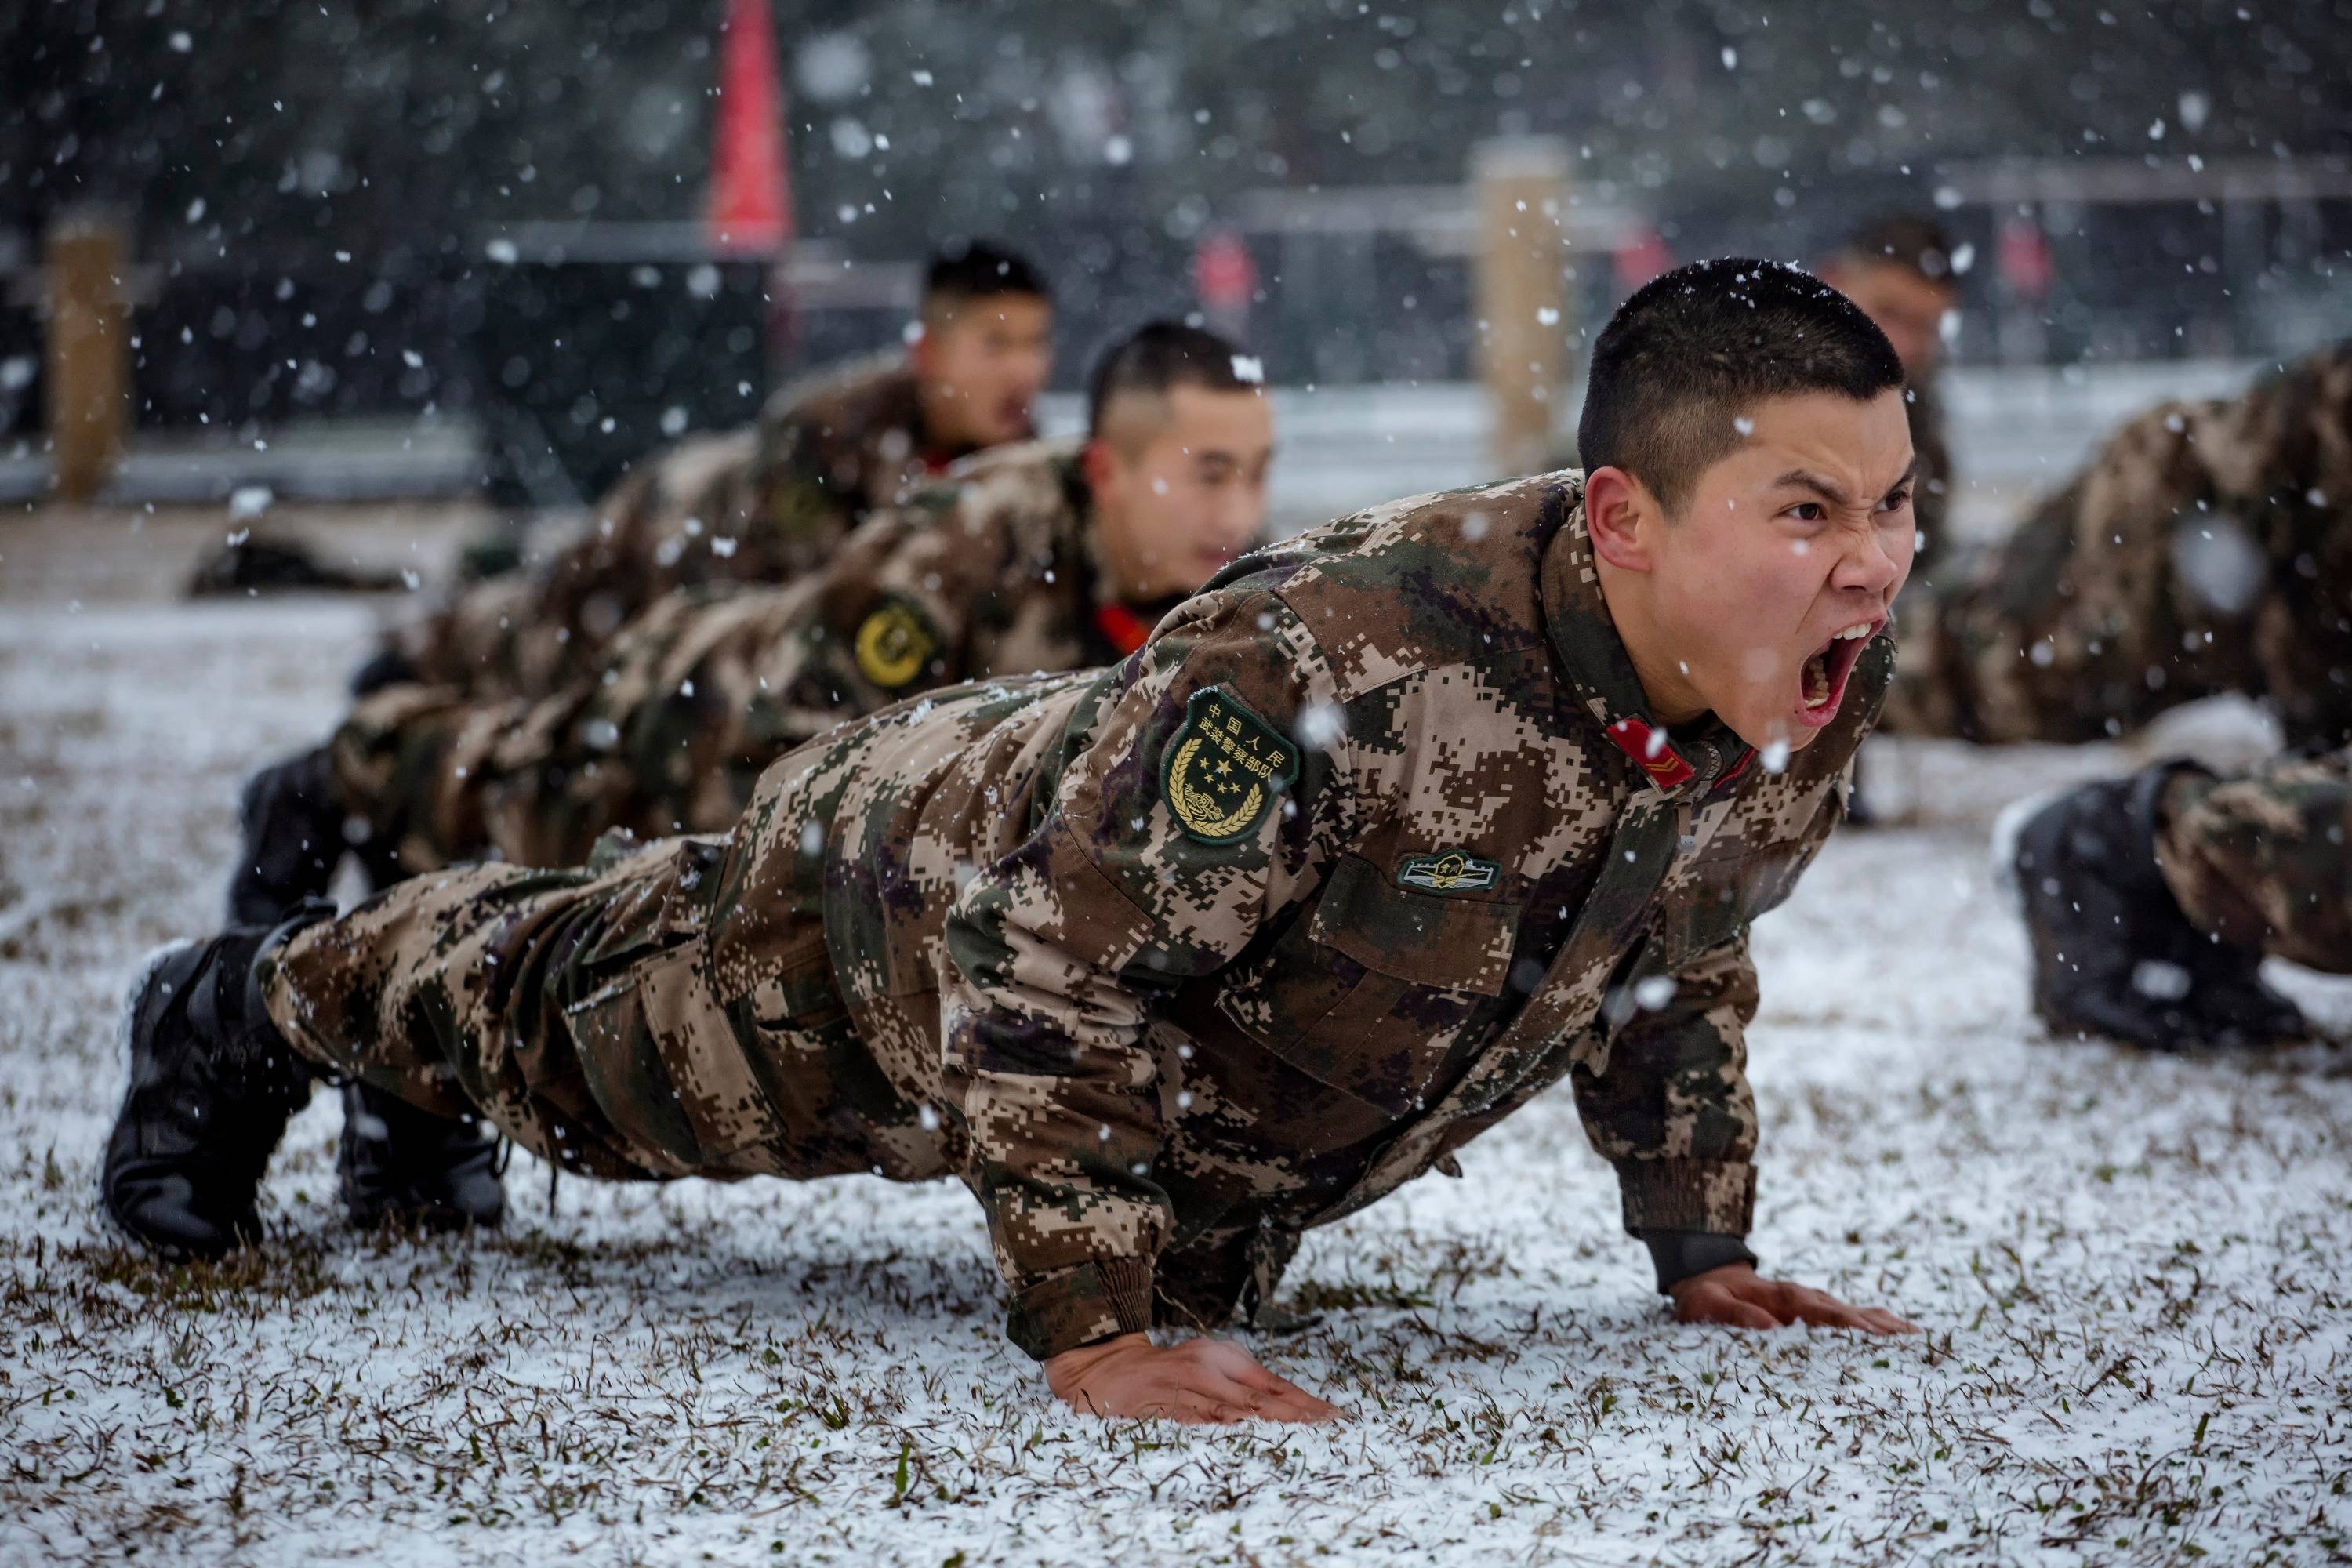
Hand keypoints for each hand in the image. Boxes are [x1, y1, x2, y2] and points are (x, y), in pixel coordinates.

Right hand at [1043, 1333, 1344, 1424]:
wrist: (1108, 1369)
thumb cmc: (1168, 1372)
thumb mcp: (1207, 1366)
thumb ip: (1241, 1385)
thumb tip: (1288, 1406)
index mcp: (1221, 1357)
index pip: (1272, 1383)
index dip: (1304, 1401)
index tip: (1334, 1416)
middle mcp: (1206, 1368)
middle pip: (1260, 1399)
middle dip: (1296, 1415)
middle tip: (1329, 1427)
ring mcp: (1184, 1387)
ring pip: (1233, 1411)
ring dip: (1268, 1425)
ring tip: (1300, 1435)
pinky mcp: (1163, 1406)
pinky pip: (1198, 1421)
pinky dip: (1223, 1429)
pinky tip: (1247, 1437)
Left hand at [1668, 1263, 1916, 1333]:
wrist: (1708, 1276)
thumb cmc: (1705, 1297)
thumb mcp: (1705, 1304)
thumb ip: (1731, 1314)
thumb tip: (1767, 1326)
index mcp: (1779, 1297)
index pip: (1816, 1311)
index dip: (1841, 1322)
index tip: (1866, 1334)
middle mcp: (1805, 1298)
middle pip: (1846, 1313)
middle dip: (1876, 1328)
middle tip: (1911, 1344)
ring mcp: (1815, 1302)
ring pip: (1857, 1313)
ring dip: (1886, 1327)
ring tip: (1920, 1342)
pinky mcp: (1819, 1310)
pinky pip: (1854, 1316)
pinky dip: (1880, 1325)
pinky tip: (1904, 1335)